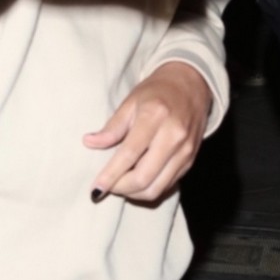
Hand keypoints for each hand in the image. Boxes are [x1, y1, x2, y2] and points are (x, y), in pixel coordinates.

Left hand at [83, 62, 211, 203]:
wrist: (191, 86)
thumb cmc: (156, 92)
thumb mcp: (130, 102)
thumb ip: (112, 126)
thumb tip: (89, 143)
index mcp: (155, 116)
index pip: (129, 154)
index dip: (110, 175)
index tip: (96, 188)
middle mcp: (173, 136)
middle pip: (143, 178)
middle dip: (121, 188)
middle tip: (107, 187)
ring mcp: (185, 151)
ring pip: (156, 189)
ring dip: (133, 194)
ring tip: (120, 185)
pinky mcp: (190, 161)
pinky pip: (166, 186)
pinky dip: (148, 189)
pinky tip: (137, 181)